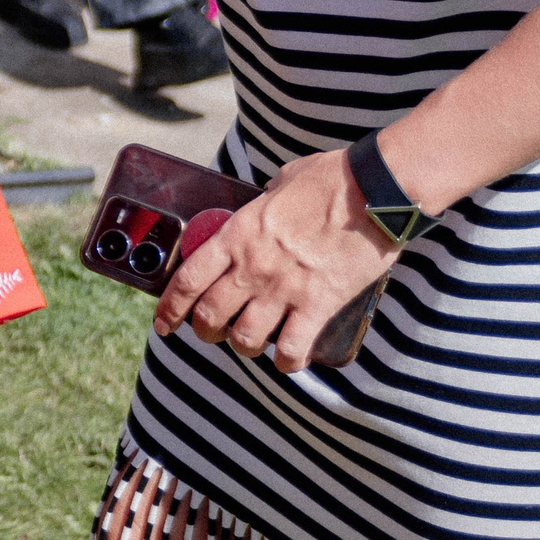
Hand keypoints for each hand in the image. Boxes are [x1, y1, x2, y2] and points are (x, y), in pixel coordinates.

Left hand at [155, 148, 403, 371]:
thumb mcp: (285, 180)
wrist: (376, 190)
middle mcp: (253, 266)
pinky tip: (288, 359)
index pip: (188, 280)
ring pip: (246, 338)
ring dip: (244, 347)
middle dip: (204, 332)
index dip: (170, 308)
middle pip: (210, 315)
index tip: (164, 324)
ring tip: (250, 346)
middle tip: (209, 335)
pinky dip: (287, 361)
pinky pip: (292, 348)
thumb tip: (269, 192)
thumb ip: (268, 194)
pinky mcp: (319, 304)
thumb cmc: (332, 179)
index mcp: (238, 235)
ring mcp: (284, 288)